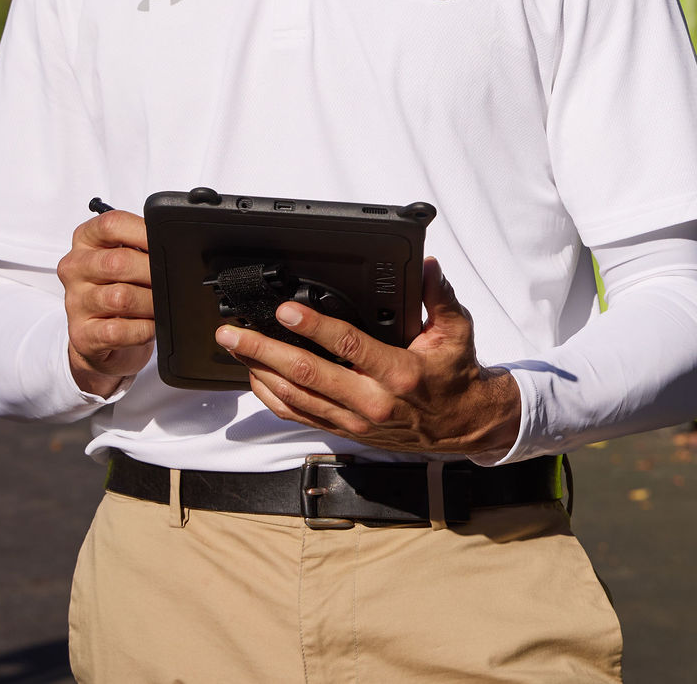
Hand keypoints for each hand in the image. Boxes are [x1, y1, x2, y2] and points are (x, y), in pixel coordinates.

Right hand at [55, 208, 152, 396]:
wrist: (100, 335)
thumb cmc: (119, 287)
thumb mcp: (128, 257)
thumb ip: (144, 245)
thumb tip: (176, 245)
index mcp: (86, 240)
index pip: (111, 224)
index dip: (144, 232)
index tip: (166, 244)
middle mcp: (75, 268)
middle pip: (118, 262)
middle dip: (154, 274)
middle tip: (170, 282)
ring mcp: (75, 302)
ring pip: (120, 298)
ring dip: (151, 304)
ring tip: (160, 306)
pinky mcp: (82, 334)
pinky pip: (118, 330)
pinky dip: (143, 329)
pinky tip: (148, 325)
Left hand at [217, 258, 521, 456]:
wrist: (463, 424)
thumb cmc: (456, 374)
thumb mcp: (456, 330)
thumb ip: (438, 295)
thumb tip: (427, 265)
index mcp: (398, 371)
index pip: (347, 346)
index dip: (313, 327)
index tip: (285, 311)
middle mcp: (372, 400)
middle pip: (306, 374)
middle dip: (263, 351)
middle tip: (233, 333)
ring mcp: (355, 420)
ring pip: (295, 397)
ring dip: (259, 371)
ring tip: (235, 348)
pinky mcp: (346, 430)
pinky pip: (299, 415)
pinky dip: (272, 396)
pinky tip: (255, 377)